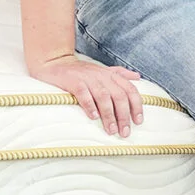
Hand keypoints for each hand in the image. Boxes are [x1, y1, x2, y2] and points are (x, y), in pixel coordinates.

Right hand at [29, 54, 143, 136]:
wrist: (55, 62)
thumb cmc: (81, 71)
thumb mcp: (103, 70)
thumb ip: (120, 73)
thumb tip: (138, 76)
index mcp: (111, 75)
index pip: (130, 90)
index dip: (136, 106)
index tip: (138, 122)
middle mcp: (102, 76)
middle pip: (118, 96)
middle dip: (123, 116)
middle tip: (124, 132)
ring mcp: (87, 78)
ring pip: (103, 97)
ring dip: (109, 115)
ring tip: (111, 130)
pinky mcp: (73, 81)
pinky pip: (83, 93)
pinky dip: (89, 105)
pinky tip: (93, 117)